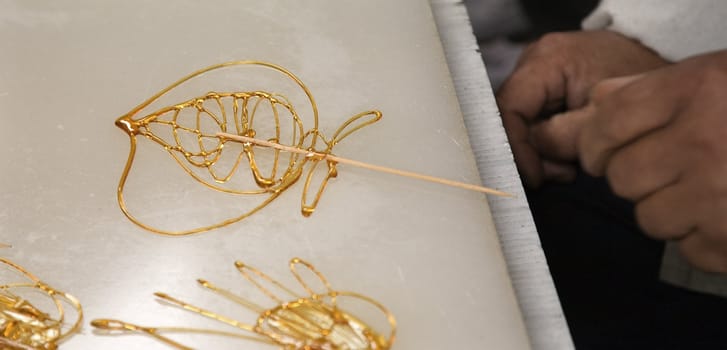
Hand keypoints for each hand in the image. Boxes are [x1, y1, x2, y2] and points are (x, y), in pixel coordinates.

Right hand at [496, 30, 667, 186]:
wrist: (664, 76)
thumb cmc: (640, 86)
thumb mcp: (603, 118)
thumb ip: (562, 140)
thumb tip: (531, 169)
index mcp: (546, 59)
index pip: (510, 108)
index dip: (516, 147)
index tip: (536, 177)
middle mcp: (533, 62)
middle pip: (511, 118)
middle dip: (533, 152)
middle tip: (562, 172)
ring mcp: (537, 76)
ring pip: (520, 125)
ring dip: (541, 152)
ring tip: (570, 164)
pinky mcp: (544, 90)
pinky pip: (532, 123)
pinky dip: (548, 145)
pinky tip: (569, 155)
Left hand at [576, 51, 726, 272]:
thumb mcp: (714, 76)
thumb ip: (650, 87)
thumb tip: (597, 104)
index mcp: (697, 91)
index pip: (608, 124)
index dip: (593, 143)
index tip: (598, 155)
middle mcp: (704, 142)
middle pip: (621, 177)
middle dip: (634, 177)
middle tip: (662, 171)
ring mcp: (721, 195)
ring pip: (649, 218)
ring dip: (667, 210)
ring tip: (700, 193)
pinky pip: (689, 250)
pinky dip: (702, 239)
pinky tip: (725, 216)